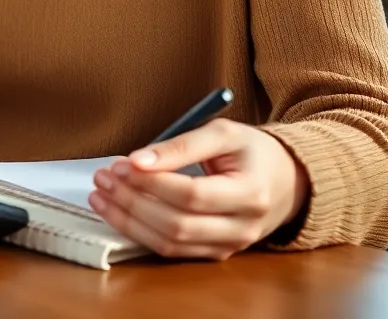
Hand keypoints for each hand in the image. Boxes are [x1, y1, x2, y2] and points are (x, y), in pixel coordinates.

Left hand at [88, 118, 309, 260]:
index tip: (121, 164)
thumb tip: (137, 160)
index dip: (152, 182)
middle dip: (133, 202)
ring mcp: (229, 246)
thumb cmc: (252, 151)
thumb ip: (181, 145)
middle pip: (177, 224)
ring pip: (170, 244)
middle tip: (103, 178)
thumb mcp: (222, 133)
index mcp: (250, 193)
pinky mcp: (215, 253)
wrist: (286, 180)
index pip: (192, 194)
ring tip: (101, 196)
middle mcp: (241, 227)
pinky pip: (172, 250)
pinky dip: (140, 233)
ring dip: (128, 221)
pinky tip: (119, 212)